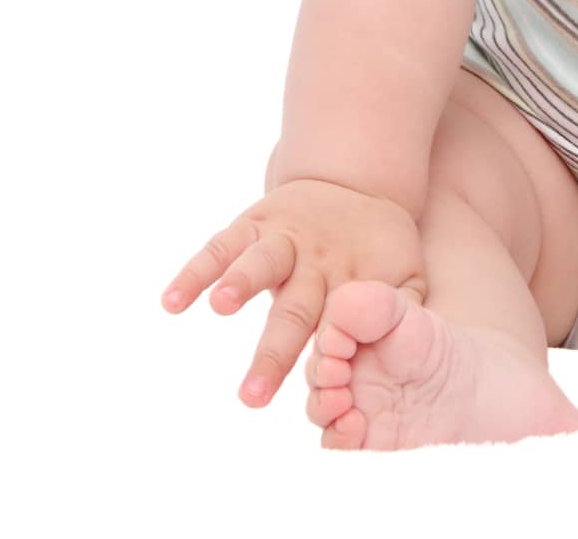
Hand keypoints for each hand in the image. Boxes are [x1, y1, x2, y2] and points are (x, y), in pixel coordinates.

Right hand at [160, 179, 426, 407]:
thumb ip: (405, 312)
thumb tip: (404, 357)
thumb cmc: (380, 246)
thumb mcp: (407, 275)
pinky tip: (170, 301)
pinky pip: (221, 245)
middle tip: (252, 396)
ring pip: (260, 262)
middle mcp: (315, 261)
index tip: (316, 389)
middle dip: (273, 353)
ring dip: (240, 283)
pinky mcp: (254, 223)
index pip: (337, 328)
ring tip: (221, 304)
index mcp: (353, 282)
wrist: (358, 180)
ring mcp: (282, 238)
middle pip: (294, 311)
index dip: (327, 357)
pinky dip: (195, 271)